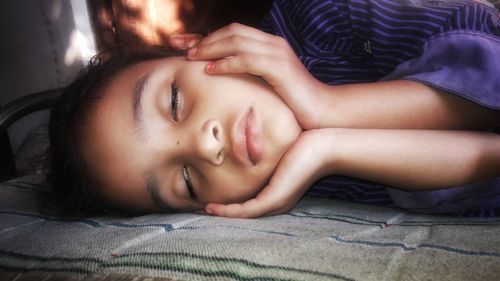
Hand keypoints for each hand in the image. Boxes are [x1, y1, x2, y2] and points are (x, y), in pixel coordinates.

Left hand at [168, 23, 324, 129]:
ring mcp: (277, 54)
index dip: (204, 36)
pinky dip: (226, 63)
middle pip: (230, 31)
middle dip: (202, 38)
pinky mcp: (280, 68)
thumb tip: (222, 80)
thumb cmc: (293, 103)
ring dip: (210, 48)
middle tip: (179, 47)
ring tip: (190, 57)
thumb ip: (249, 77)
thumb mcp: (267, 85)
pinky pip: (247, 60)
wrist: (324, 111)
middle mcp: (272, 43)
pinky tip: (210, 70)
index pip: (231, 33)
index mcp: (268, 45)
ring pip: (236, 41)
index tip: (180, 43)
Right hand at [204, 130, 330, 217]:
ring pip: (242, 216)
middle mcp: (275, 203)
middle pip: (242, 214)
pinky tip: (211, 209)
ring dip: (220, 215)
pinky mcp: (275, 199)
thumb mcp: (277, 148)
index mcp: (276, 193)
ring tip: (199, 211)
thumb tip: (246, 141)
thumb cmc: (304, 144)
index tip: (206, 197)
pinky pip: (247, 211)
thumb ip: (261, 149)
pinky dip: (228, 212)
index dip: (226, 203)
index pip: (247, 203)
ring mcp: (275, 203)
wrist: (326, 146)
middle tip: (196, 207)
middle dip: (220, 212)